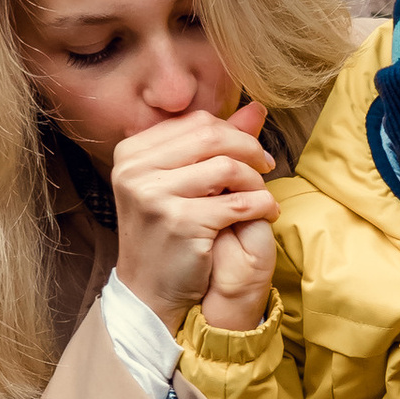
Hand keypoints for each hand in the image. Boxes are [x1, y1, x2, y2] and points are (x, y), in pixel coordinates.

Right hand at [110, 99, 279, 332]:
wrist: (148, 290)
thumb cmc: (166, 233)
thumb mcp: (182, 182)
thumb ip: (216, 145)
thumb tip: (257, 108)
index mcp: (132, 152)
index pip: (196, 122)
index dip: (232, 132)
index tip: (251, 152)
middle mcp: (136, 169)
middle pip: (212, 137)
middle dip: (249, 148)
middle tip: (267, 165)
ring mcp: (155, 195)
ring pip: (228, 168)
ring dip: (256, 181)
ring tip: (264, 196)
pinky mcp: (180, 222)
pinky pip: (238, 203)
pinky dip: (261, 206)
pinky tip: (267, 213)